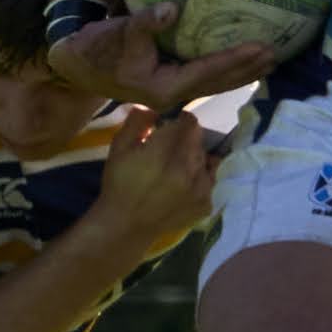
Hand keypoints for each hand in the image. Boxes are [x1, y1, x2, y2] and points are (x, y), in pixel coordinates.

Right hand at [46, 4, 277, 115]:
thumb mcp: (119, 32)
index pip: (207, 72)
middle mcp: (172, 95)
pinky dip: (226, 70)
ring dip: (243, 73)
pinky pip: (206, 78)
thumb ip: (146, 22)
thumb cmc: (97, 49)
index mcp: (163, 87)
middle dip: (248, 69)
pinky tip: (242, 61)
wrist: (76, 65)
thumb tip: (171, 9)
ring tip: (271, 61)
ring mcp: (173, 91)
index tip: (260, 48)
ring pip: (215, 84)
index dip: (234, 60)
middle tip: (278, 53)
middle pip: (219, 83)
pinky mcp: (171, 84)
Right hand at [88, 104, 221, 260]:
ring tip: (178, 167)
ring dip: (196, 158)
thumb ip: (138, 120)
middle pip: (199, 140)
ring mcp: (201, 188)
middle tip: (171, 148)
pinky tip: (186, 183)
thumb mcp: (120, 146)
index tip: (173, 124)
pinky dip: (202, 178)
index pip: (190, 123)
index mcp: (165, 151)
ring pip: (207, 159)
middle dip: (186, 139)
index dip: (182, 120)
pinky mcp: (206, 204)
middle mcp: (188, 168)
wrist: (126, 225)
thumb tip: (155, 106)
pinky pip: (212, 180)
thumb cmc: (120, 183)